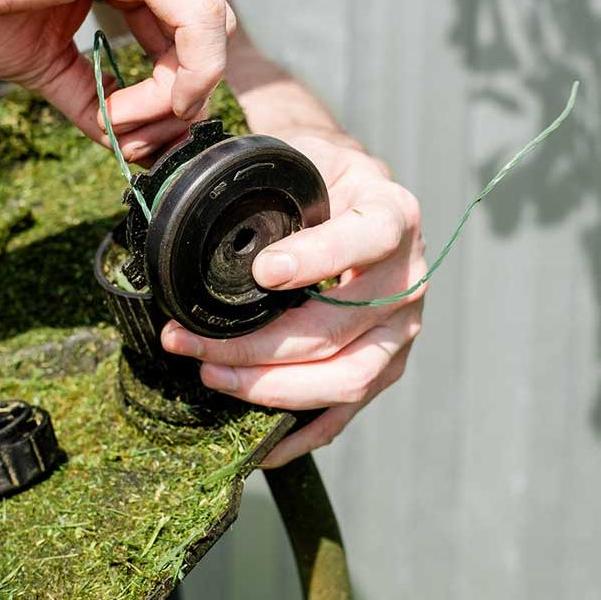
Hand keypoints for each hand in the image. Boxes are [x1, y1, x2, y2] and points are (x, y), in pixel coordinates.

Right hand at [0, 0, 230, 160]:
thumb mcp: (44, 60)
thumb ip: (94, 96)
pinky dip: (180, 76)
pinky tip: (128, 104)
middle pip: (206, 30)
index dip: (172, 89)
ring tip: (120, 121)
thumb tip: (132, 145)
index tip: (132, 134)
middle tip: (135, 138)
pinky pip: (198, 20)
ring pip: (212, 29)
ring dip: (174, 95)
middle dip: (180, 98)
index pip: (185, 26)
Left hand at [160, 137, 426, 466]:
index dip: (318, 258)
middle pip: (341, 329)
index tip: (262, 272)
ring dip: (271, 388)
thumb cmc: (319, 176)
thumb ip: (270, 178)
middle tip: (191, 343)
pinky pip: (346, 414)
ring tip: (211, 374)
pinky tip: (257, 442)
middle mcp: (409, 278)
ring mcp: (401, 331)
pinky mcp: (384, 367)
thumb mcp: (302, 157)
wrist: (351, 194)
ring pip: (346, 379)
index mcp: (394, 214)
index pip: (368, 239)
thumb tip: (196, 207)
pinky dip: (301, 434)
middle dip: (258, 344)